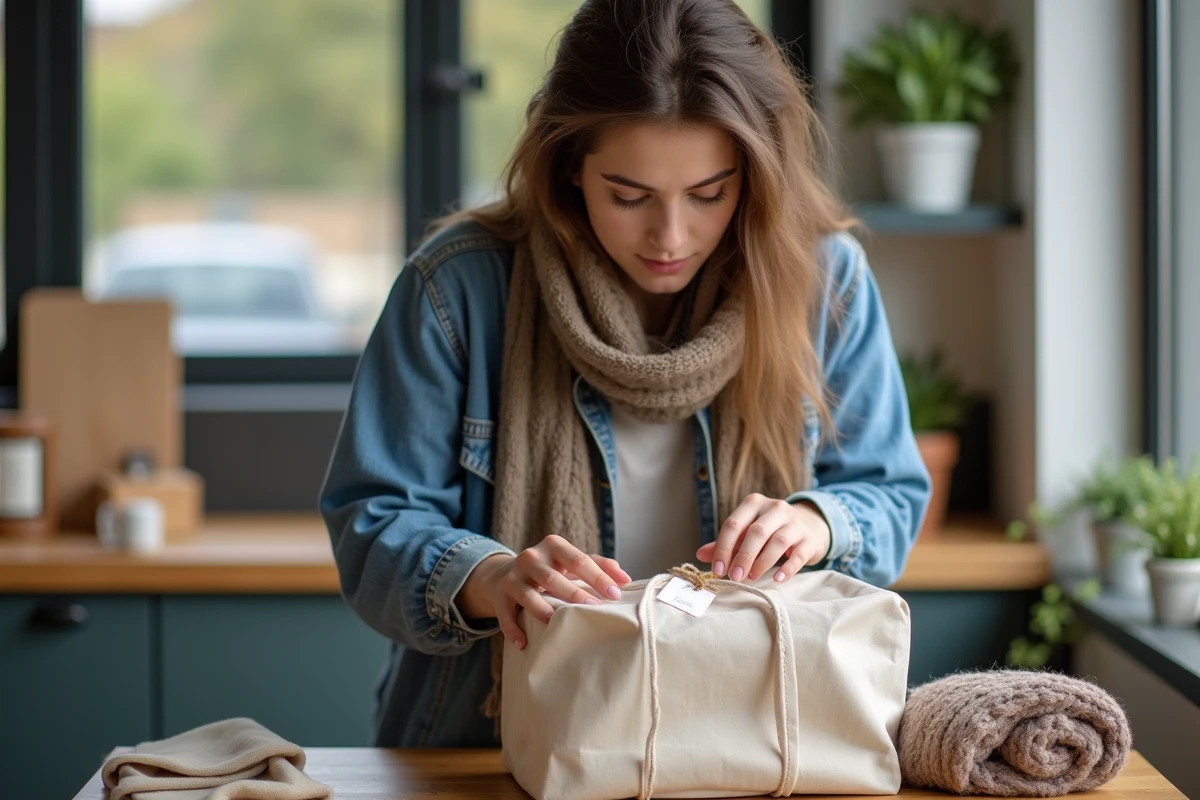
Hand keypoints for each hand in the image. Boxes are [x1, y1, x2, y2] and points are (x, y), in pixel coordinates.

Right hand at [455, 535, 630, 649]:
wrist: (506, 574)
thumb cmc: (552, 569)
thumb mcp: (572, 562)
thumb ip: (600, 566)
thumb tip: (626, 580)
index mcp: (554, 546)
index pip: (578, 560)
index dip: (598, 577)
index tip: (615, 594)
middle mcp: (531, 557)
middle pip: (552, 577)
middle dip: (573, 594)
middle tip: (593, 609)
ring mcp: (513, 577)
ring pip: (527, 594)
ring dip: (542, 609)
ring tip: (556, 624)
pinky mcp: (500, 596)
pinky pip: (505, 614)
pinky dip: (513, 629)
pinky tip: (523, 643)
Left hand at [696, 494, 830, 582]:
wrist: (809, 526)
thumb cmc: (771, 530)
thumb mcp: (747, 532)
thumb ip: (726, 543)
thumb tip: (700, 555)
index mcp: (753, 503)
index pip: (733, 524)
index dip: (723, 548)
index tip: (717, 570)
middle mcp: (775, 508)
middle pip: (755, 532)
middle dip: (742, 557)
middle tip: (734, 577)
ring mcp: (795, 522)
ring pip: (777, 541)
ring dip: (761, 562)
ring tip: (751, 578)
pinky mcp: (809, 538)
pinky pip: (798, 554)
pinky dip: (788, 568)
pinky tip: (778, 579)